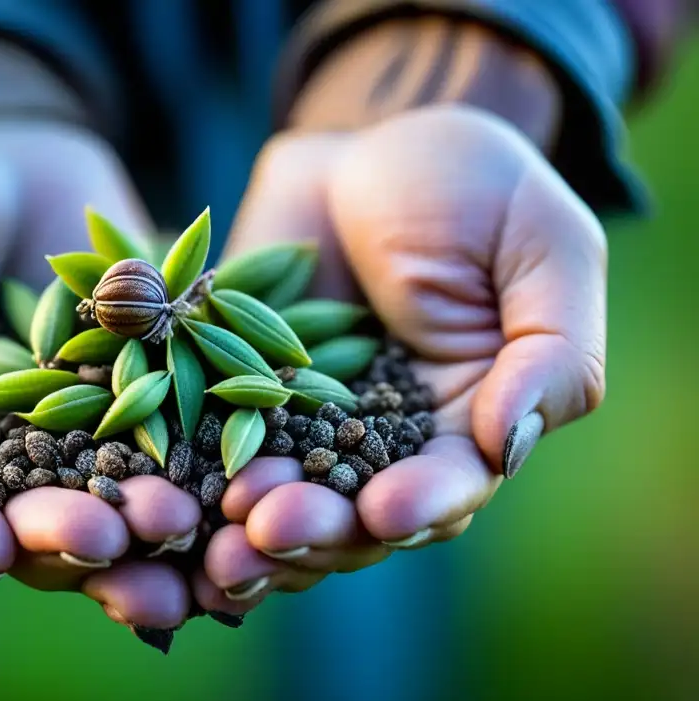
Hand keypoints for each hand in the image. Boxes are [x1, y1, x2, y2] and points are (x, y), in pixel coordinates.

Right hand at [0, 109, 199, 628]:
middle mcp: (1, 447)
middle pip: (30, 513)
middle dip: (67, 536)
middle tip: (106, 545)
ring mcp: (81, 421)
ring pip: (112, 488)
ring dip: (145, 520)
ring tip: (178, 529)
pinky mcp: (147, 382)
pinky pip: (177, 423)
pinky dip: (203, 451)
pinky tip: (234, 471)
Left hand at [198, 104, 606, 607]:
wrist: (370, 145)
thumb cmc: (478, 189)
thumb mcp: (546, 254)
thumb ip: (550, 356)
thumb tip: (503, 445)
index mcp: (462, 425)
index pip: (447, 487)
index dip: (419, 506)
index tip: (385, 514)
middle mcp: (378, 443)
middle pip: (349, 511)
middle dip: (314, 529)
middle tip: (270, 531)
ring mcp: (299, 423)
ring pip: (275, 494)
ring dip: (244, 524)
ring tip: (213, 539)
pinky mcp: (231, 392)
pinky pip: (209, 443)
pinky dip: (188, 476)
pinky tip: (166, 498)